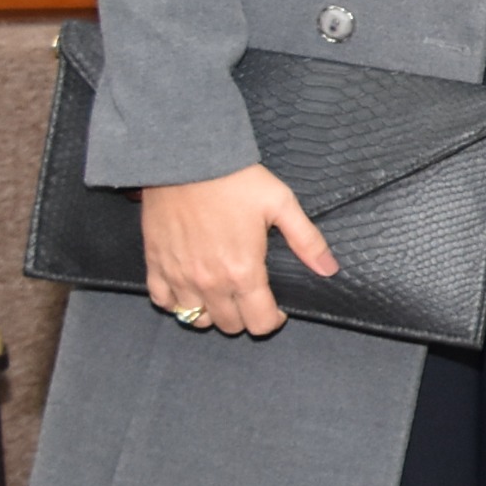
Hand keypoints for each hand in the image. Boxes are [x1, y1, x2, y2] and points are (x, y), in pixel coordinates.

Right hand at [140, 165, 335, 336]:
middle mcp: (210, 282)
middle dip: (245, 317)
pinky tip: (189, 289)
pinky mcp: (156, 264)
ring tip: (222, 294)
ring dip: (211, 313)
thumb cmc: (235, 180)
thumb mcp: (281, 204)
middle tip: (251, 298)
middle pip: (229, 325)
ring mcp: (179, 276)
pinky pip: (163, 300)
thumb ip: (307, 240)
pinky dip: (176, 302)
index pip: (260, 322)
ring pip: (195, 318)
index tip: (276, 308)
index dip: (273, 320)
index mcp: (243, 272)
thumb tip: (329, 268)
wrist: (186, 160)